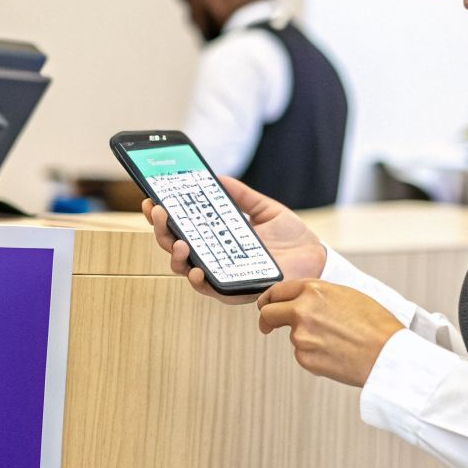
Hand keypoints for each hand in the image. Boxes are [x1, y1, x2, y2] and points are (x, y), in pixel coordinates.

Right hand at [141, 176, 326, 304]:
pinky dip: (198, 280)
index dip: (163, 215)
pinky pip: (209, 289)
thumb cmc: (291, 236)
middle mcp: (213, 256)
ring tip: (178, 240)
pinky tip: (195, 268)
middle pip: (174, 245)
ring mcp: (221, 274)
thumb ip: (241, 195)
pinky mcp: (234, 290)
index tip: (151, 199)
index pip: (181, 226)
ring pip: (184, 268)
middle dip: (161, 229)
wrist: (315, 256)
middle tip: (159, 211)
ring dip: (174, 255)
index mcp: (216, 236)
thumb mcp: (264, 208)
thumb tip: (218, 177)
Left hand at [256, 279, 404, 386]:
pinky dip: (315, 355)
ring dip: (306, 339)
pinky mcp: (304, 358)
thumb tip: (302, 300)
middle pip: (268, 314)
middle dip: (266, 320)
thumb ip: (319, 295)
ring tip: (337, 341)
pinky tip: (336, 354)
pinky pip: (303, 355)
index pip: (277, 291)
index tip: (266, 305)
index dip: (268, 299)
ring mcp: (300, 336)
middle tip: (267, 326)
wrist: (386, 354)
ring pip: (292, 337)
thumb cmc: (375, 324)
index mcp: (313, 290)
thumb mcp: (346, 294)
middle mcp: (301, 311)